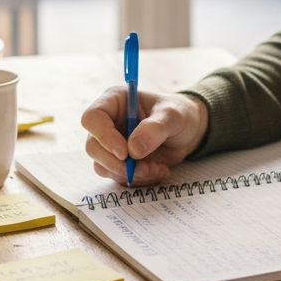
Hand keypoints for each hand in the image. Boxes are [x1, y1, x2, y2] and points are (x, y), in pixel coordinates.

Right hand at [80, 87, 208, 185]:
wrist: (187, 132)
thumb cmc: (178, 115)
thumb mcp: (173, 116)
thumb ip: (155, 128)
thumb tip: (133, 150)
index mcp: (114, 101)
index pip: (92, 118)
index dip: (103, 136)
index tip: (124, 153)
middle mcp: (108, 123)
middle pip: (93, 147)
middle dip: (117, 163)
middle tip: (143, 168)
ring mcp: (111, 145)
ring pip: (103, 166)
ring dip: (130, 173)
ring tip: (157, 168)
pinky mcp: (119, 162)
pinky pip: (118, 177)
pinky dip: (139, 179)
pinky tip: (158, 170)